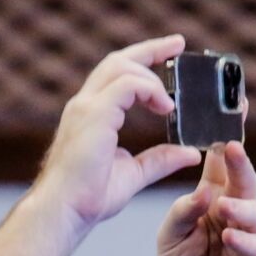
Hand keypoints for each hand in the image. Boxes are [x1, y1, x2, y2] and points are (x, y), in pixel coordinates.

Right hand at [29, 35, 204, 236]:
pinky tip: (165, 108)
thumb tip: (190, 153)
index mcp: (90, 116)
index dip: (143, 60)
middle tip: (178, 44)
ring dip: (152, 78)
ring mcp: (86, 107)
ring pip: (122, 67)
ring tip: (170, 102)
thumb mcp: (134, 174)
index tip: (170, 52)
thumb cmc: (88, 198)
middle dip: (150, 49)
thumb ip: (160, 160)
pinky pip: (128, 85)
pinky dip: (150, 90)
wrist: (65, 211)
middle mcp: (85, 105)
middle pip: (118, 61)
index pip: (116, 75)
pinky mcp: (93, 114)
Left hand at [157, 140, 255, 255]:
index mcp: (215, 200)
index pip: (223, 164)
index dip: (227, 138)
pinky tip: (230, 237)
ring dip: (241, 207)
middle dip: (240, 163)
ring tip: (223, 208)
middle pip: (245, 181)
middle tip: (232, 148)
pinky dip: (247, 242)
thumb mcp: (169, 239)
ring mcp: (254, 238)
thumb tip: (203, 193)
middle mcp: (238, 213)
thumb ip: (181, 213)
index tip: (232, 109)